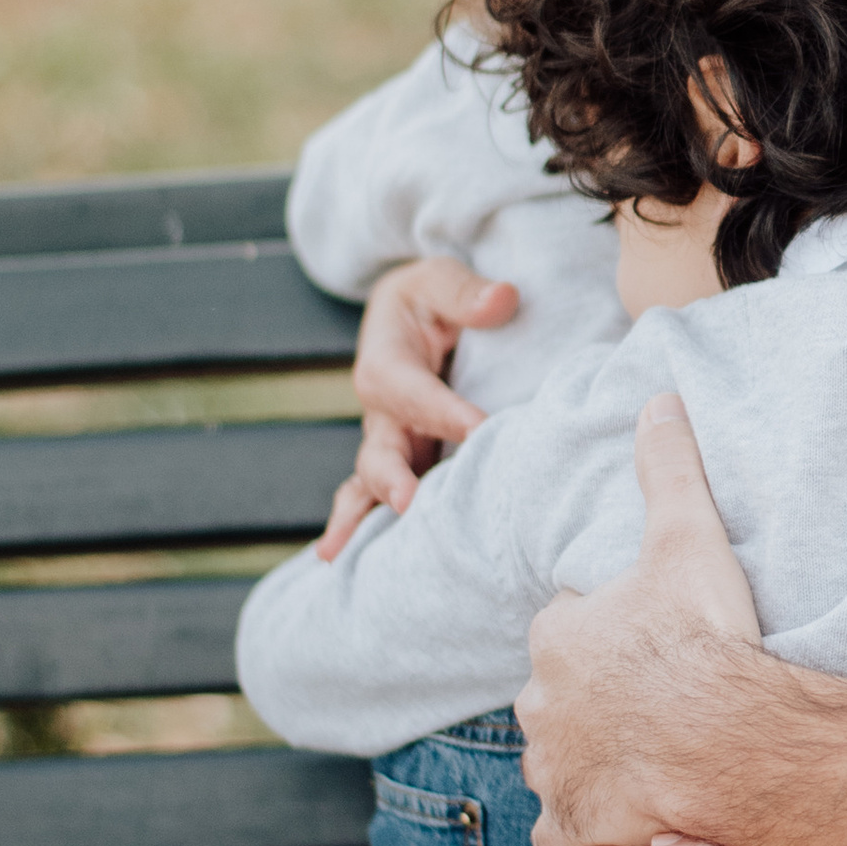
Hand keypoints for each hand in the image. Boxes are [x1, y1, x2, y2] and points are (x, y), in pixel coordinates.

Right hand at [315, 259, 518, 557]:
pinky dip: (368, 529)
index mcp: (386, 363)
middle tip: (409, 501)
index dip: (446, 412)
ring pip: (373, 484)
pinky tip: (349, 567)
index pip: (416, 392)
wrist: (415, 316)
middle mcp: (381, 412)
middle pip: (379, 449)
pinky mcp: (405, 462)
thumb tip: (502, 300)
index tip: (481, 429)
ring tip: (344, 554)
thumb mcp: (440, 278)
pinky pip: (384, 498)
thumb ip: (464, 291)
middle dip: (391, 476)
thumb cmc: (432, 297)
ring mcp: (391, 443)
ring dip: (365, 517)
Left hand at [519, 393, 774, 845]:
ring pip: (561, 759)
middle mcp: (539, 704)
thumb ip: (669, 469)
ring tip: (652, 757)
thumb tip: (660, 398)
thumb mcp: (689, 538)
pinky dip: (589, 824)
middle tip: (657, 701)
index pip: (570, 627)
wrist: (727, 740)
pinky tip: (630, 813)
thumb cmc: (706, 640)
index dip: (612, 632)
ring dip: (593, 758)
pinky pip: (566, 828)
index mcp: (556, 637)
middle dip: (595, 698)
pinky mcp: (571, 825)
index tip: (654, 640)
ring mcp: (552, 770)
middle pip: (561, 695)